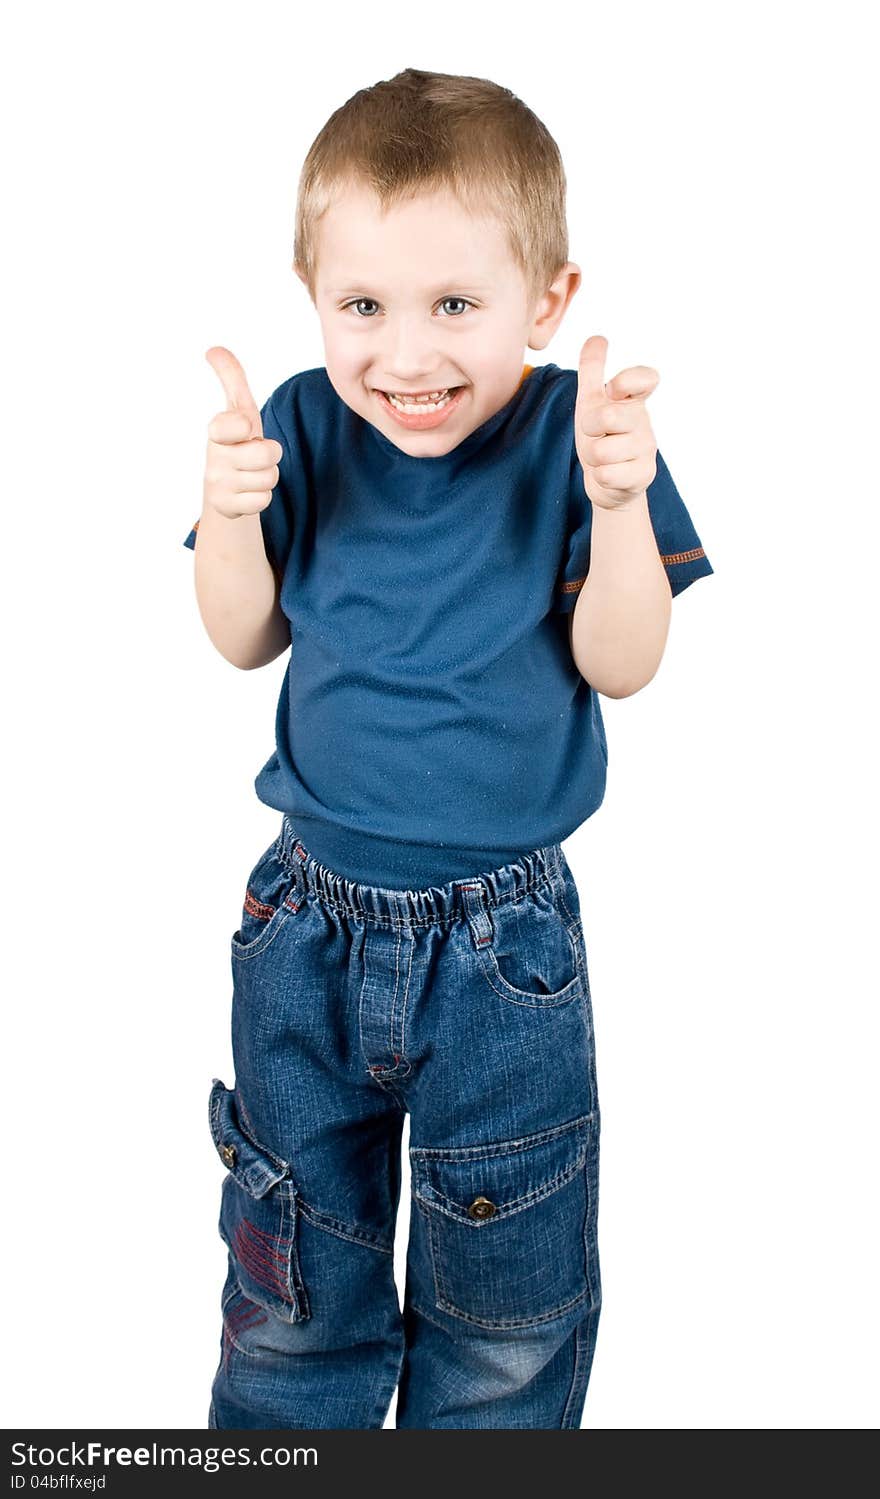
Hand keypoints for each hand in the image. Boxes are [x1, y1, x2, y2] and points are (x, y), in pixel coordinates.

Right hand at [202, 347, 283, 520]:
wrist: (222, 488)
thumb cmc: (236, 443)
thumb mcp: (237, 411)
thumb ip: (231, 379)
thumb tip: (214, 349)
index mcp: (217, 431)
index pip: (238, 423)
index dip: (246, 425)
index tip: (244, 428)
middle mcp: (214, 456)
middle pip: (267, 453)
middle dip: (270, 453)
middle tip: (256, 454)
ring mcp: (218, 483)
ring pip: (269, 478)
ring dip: (267, 475)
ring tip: (251, 472)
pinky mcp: (226, 507)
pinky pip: (263, 500)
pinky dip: (261, 496)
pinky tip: (247, 491)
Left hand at [575, 334, 658, 510]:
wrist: (610, 482)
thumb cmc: (602, 436)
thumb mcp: (592, 401)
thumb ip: (593, 370)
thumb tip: (597, 337)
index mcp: (633, 399)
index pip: (645, 378)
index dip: (628, 380)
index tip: (615, 389)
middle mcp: (644, 421)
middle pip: (607, 416)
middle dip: (590, 427)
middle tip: (596, 434)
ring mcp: (646, 449)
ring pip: (601, 450)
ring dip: (592, 457)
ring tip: (602, 457)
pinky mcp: (643, 475)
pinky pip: (606, 474)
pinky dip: (599, 476)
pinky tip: (609, 474)